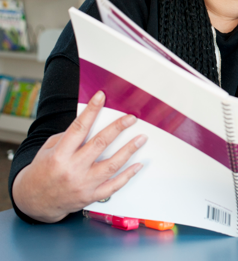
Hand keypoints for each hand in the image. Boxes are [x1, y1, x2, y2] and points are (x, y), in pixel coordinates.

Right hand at [12, 91, 146, 222]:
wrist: (34, 202)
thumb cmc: (42, 172)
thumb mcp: (48, 150)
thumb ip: (67, 138)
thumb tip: (90, 123)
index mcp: (59, 155)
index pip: (78, 128)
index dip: (91, 110)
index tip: (101, 97)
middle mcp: (72, 169)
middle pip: (100, 144)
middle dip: (118, 128)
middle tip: (131, 118)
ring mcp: (83, 184)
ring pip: (111, 165)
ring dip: (129, 150)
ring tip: (141, 138)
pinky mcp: (90, 196)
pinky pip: (113, 186)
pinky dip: (128, 175)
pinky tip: (138, 165)